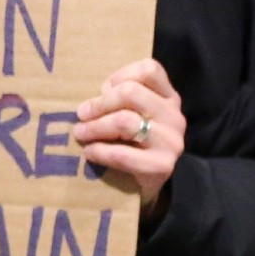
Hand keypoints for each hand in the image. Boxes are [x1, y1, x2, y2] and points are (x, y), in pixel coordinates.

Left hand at [74, 58, 185, 219]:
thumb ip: (120, 100)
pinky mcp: (162, 166)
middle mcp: (174, 116)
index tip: (103, 89)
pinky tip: (90, 152)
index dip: (121, 75)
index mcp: (169, 98)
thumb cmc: (136, 142)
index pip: (149, 69)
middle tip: (81, 114)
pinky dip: (100, 151)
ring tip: (80, 132)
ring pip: (125, 120)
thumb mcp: (134, 114)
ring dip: (95, 126)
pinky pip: (123, 153)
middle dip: (100, 103)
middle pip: (130, 92)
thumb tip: (90, 103)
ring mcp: (171, 141)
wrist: (154, 185)